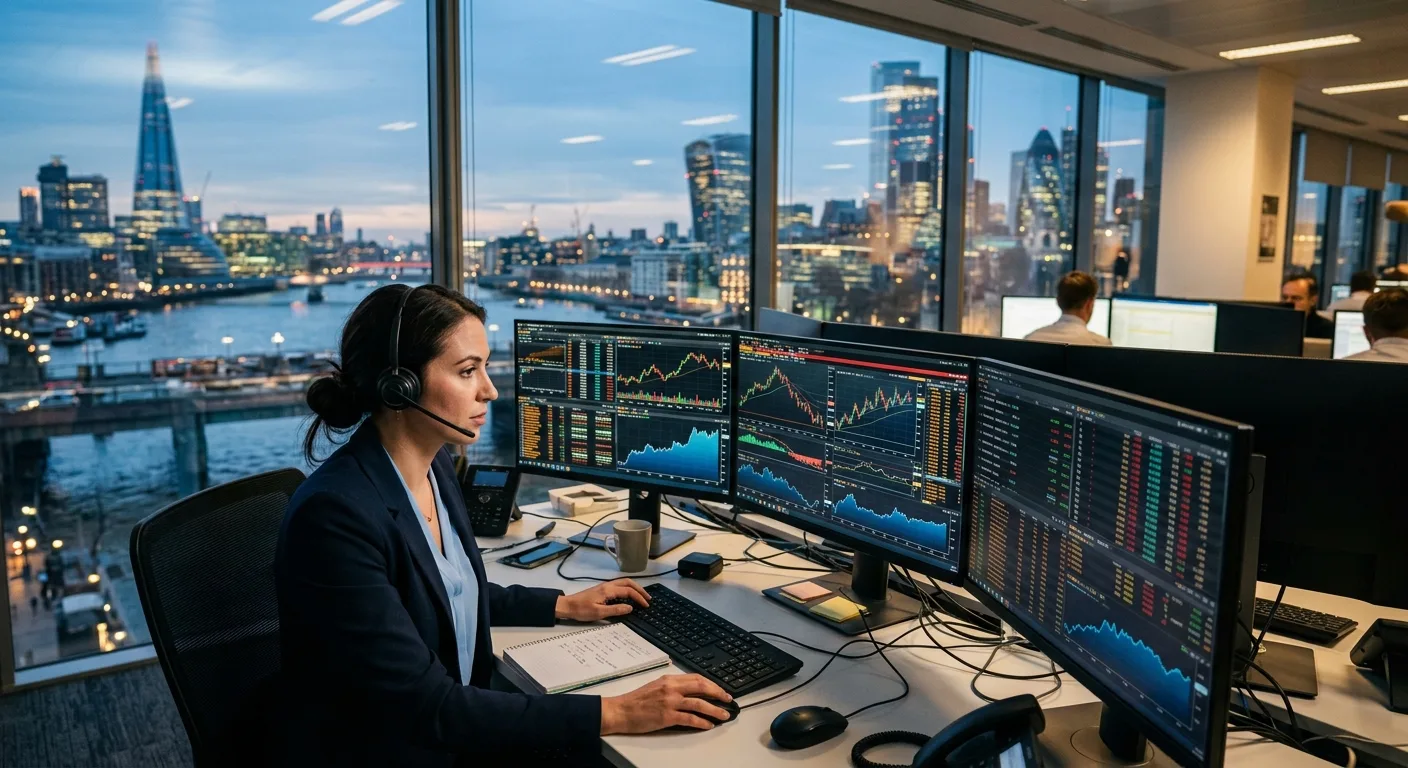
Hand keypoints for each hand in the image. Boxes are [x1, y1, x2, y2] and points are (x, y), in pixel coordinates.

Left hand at [554, 579, 649, 621]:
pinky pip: (619, 586)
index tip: (646, 605)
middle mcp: (608, 585)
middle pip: (628, 583)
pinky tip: (628, 596)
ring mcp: (604, 586)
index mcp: (608, 590)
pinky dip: (627, 589)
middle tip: (648, 598)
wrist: (567, 605)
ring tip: (641, 596)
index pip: (628, 591)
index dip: (639, 598)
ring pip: (623, 583)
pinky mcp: (602, 589)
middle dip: (640, 589)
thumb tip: (630, 608)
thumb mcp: (599, 613)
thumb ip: (616, 610)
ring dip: (634, 588)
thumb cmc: (582, 610)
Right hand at [600, 674, 732, 733]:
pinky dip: (702, 722)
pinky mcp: (667, 716)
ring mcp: (670, 702)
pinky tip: (708, 725)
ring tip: (724, 715)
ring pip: (699, 703)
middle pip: (701, 687)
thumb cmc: (636, 701)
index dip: (712, 684)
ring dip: (715, 710)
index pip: (696, 678)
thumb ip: (673, 687)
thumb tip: (691, 692)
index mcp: (669, 679)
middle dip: (718, 693)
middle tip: (728, 700)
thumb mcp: (656, 686)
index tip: (720, 690)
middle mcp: (671, 688)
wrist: (620, 710)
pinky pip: (690, 718)